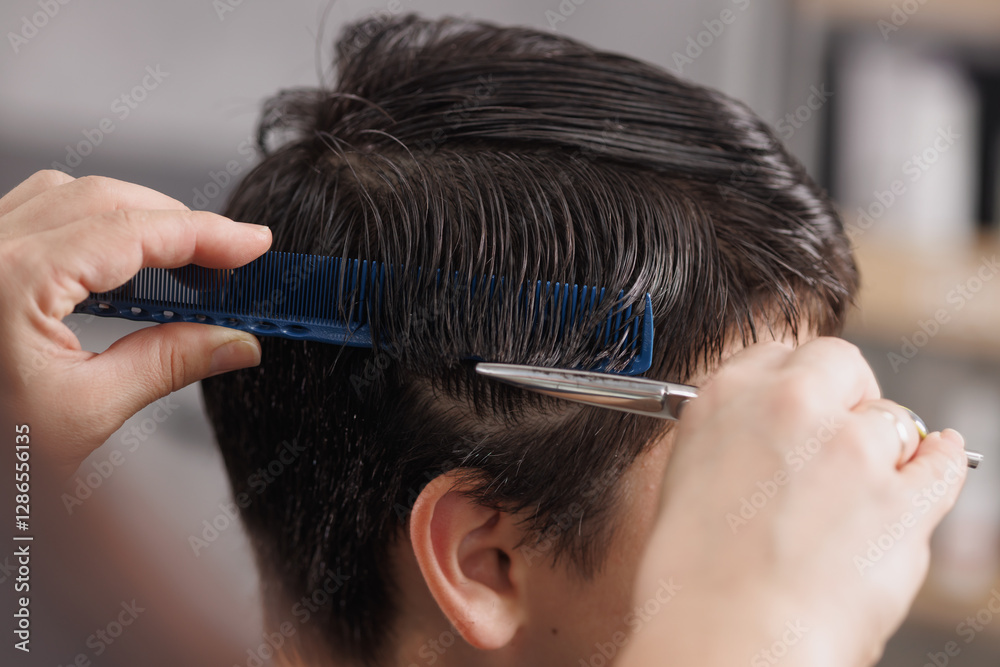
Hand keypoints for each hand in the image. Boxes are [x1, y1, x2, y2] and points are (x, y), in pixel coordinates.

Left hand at [0, 171, 270, 475]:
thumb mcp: (84, 415)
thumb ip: (169, 364)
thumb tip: (236, 342)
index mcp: (13, 281)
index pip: (134, 231)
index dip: (206, 233)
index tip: (254, 244)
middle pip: (105, 199)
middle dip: (177, 221)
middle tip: (230, 258)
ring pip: (70, 196)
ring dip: (136, 217)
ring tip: (182, 258)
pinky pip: (39, 213)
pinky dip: (94, 224)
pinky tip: (120, 260)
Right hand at [623, 338, 967, 666]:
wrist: (723, 640)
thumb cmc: (691, 583)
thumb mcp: (686, 483)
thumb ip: (733, 443)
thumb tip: (771, 443)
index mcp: (723, 399)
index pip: (778, 355)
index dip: (798, 385)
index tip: (807, 405)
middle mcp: (788, 407)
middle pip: (840, 364)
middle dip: (846, 396)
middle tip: (840, 437)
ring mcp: (850, 449)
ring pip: (892, 419)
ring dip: (884, 448)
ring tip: (864, 493)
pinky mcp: (901, 498)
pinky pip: (941, 463)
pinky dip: (940, 466)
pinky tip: (934, 466)